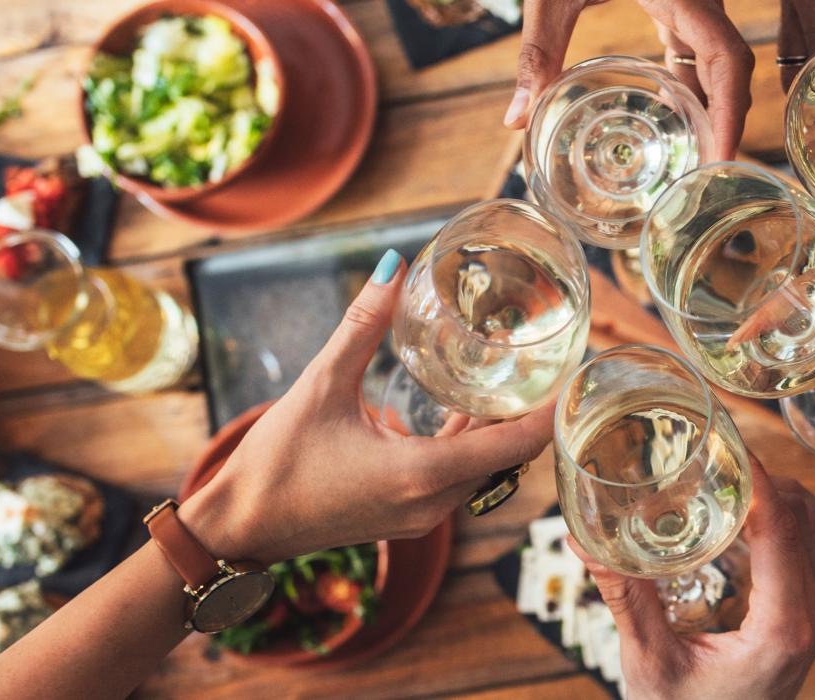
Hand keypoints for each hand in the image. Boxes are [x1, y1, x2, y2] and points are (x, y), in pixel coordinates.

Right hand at [180, 251, 553, 563]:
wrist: (238, 527)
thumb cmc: (276, 463)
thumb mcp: (320, 385)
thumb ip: (361, 326)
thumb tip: (392, 267)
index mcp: (422, 474)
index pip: (514, 447)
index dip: (551, 413)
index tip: (575, 376)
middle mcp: (433, 503)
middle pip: (506, 458)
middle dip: (529, 415)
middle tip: (549, 364)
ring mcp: (422, 517)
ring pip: (482, 470)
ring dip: (496, 431)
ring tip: (513, 378)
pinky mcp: (408, 518)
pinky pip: (456, 480)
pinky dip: (466, 446)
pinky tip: (462, 408)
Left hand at [507, 0, 753, 160]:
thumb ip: (537, 54)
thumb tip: (515, 121)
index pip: (727, 57)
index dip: (732, 110)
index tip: (722, 154)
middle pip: (732, 67)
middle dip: (727, 120)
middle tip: (710, 173)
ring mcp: (692, 1)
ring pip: (718, 59)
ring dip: (712, 106)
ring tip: (694, 158)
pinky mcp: (677, 2)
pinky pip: (697, 47)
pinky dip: (692, 84)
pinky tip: (674, 115)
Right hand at [577, 459, 814, 699]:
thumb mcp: (649, 662)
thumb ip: (625, 599)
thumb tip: (583, 540)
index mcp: (782, 628)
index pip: (783, 530)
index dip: (758, 480)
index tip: (728, 443)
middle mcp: (811, 618)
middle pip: (808, 520)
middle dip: (766, 480)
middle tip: (718, 455)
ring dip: (778, 499)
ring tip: (725, 480)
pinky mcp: (805, 620)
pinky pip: (808, 553)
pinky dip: (781, 523)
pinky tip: (736, 518)